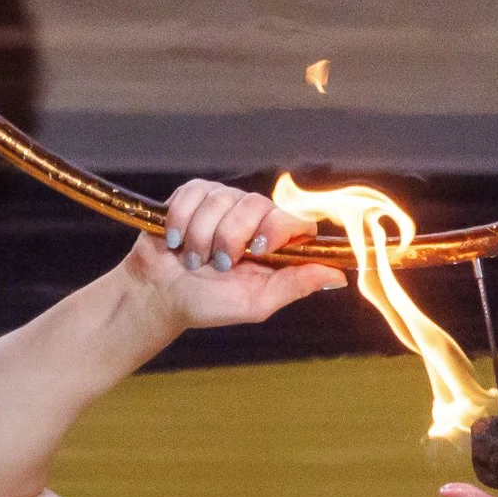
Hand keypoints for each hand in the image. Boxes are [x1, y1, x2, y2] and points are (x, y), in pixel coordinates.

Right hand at [125, 181, 346, 328]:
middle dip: (230, 238)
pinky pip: (194, 193)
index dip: (278, 229)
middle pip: (256, 205)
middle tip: (217, 264)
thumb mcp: (256, 303)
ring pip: (221, 200)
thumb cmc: (208, 303)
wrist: (159, 295)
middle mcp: (253, 216)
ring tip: (192, 259)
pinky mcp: (194, 193)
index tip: (257, 249)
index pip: (294, 219)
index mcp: (274, 242)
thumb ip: (296, 285)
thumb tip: (338, 276)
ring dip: (201, 236)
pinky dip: (182, 220)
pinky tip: (176, 240)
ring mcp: (224, 201)